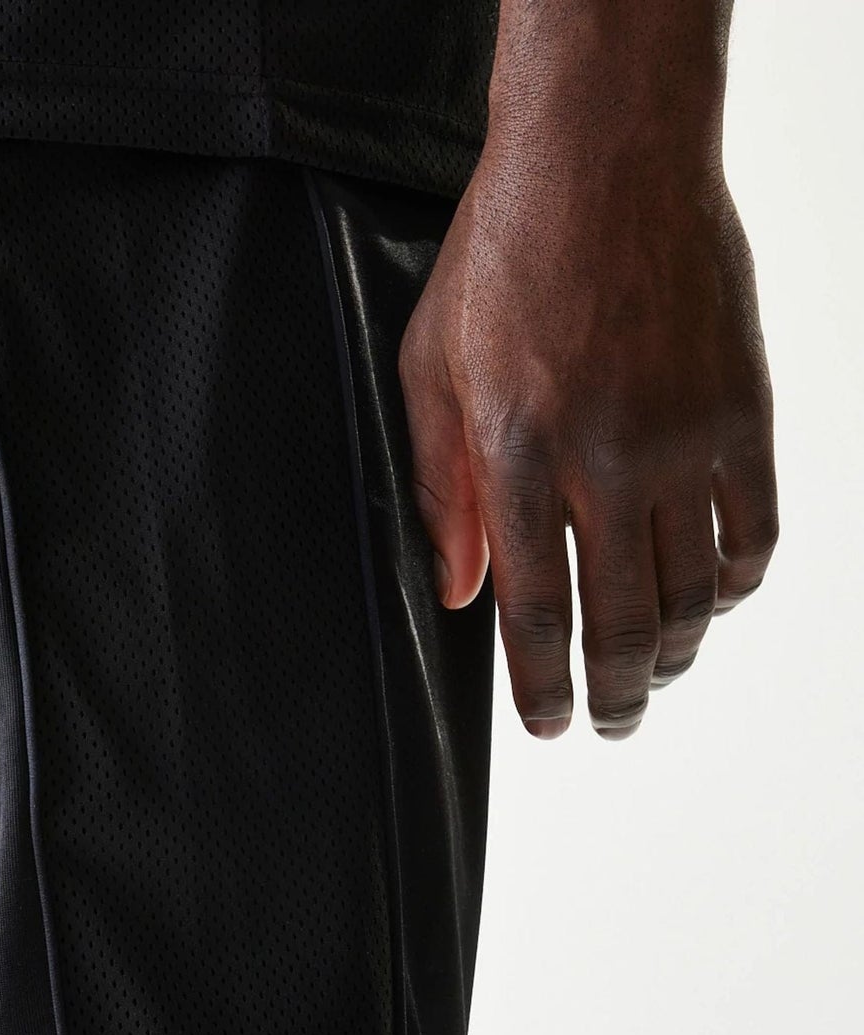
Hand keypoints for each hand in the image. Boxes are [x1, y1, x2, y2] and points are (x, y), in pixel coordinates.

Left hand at [400, 136, 777, 738]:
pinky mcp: (745, 412)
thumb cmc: (504, 256)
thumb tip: (456, 589)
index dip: (542, 688)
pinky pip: (756, 531)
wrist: (605, 157)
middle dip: (612, 694)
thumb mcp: (430, 370)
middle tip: (607, 722)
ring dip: (674, 654)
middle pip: (622, 624)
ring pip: (694, 594)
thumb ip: (440, 490)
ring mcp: (686, 439)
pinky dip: (736, 586)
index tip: (548, 724)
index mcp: (516, 457)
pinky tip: (713, 602)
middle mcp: (606, 461)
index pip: (534, 613)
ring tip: (653, 674)